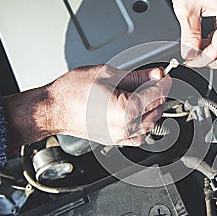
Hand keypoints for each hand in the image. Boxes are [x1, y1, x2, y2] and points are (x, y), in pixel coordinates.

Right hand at [2, 65, 170, 150]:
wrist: (52, 109)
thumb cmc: (71, 92)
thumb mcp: (107, 74)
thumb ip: (136, 76)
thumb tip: (154, 74)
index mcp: (127, 109)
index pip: (157, 94)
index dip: (163, 81)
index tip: (164, 75)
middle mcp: (126, 127)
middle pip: (155, 109)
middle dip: (157, 93)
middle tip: (153, 80)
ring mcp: (120, 137)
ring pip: (149, 124)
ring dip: (151, 109)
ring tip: (143, 94)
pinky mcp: (114, 141)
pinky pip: (137, 136)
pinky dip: (142, 124)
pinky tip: (135, 112)